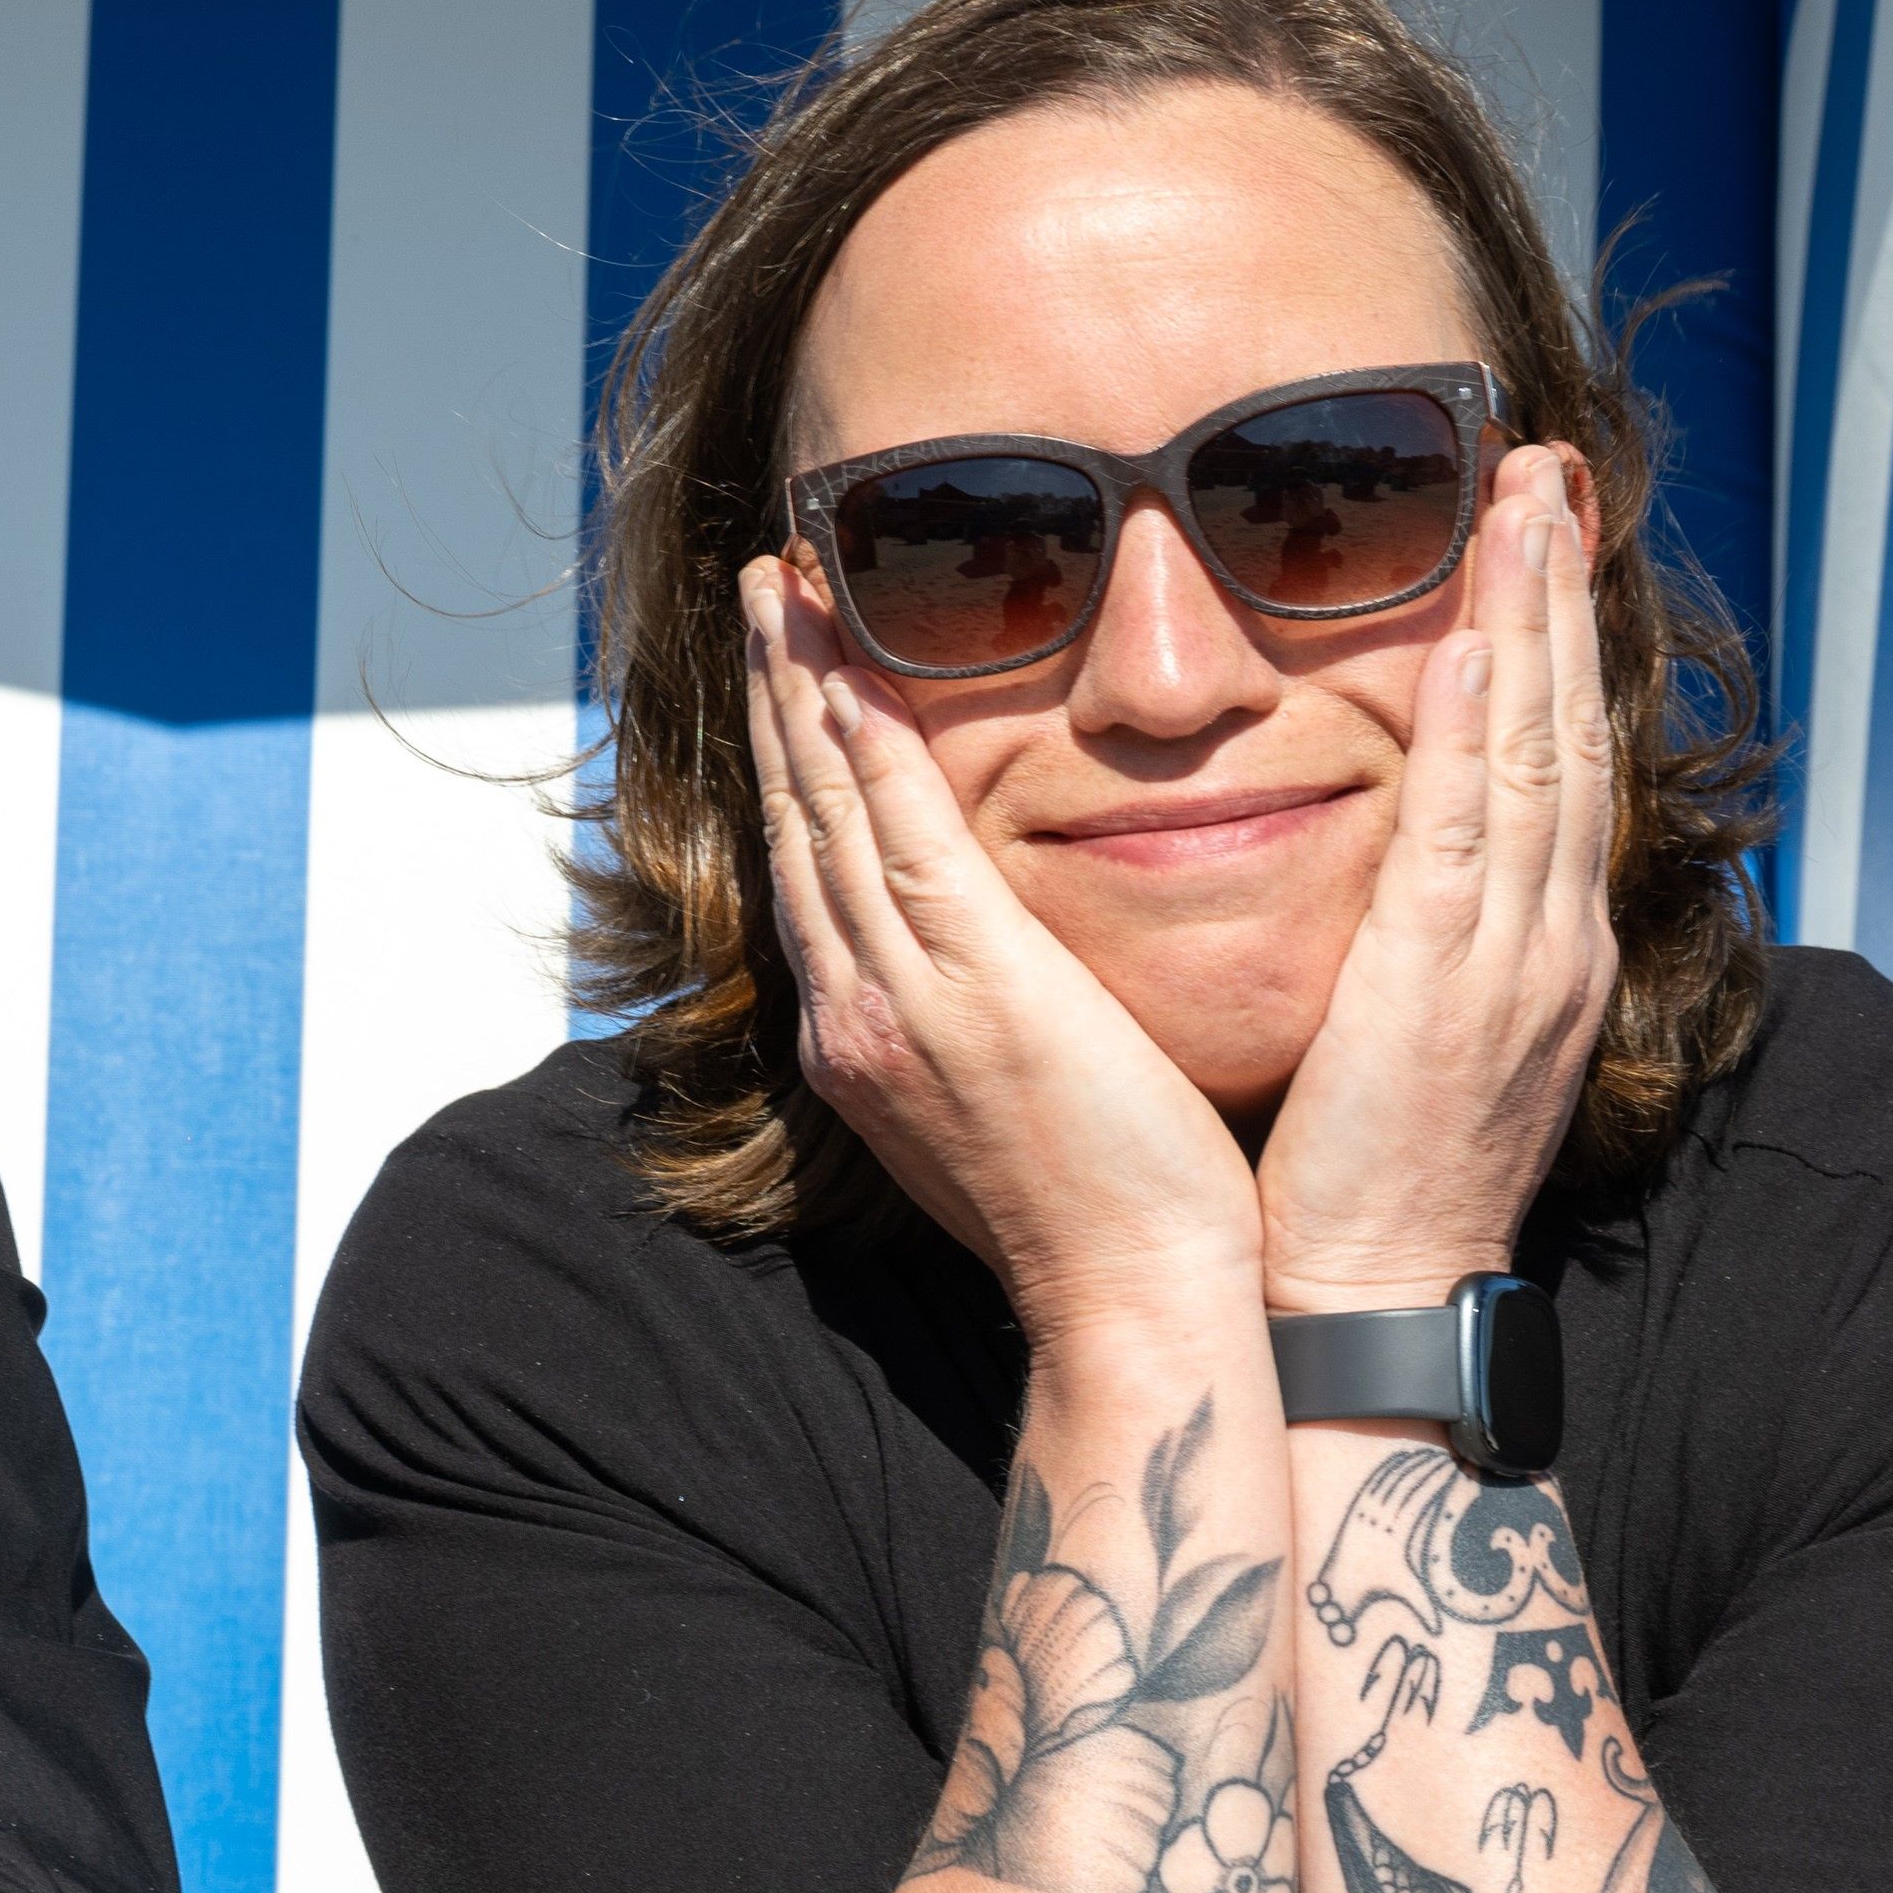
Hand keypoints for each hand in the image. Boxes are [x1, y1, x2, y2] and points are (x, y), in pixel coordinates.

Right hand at [742, 558, 1259, 1334]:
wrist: (1130, 1304)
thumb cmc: (1105, 1218)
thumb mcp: (1013, 1107)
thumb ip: (984, 1027)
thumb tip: (997, 981)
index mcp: (867, 1039)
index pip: (816, 869)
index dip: (796, 761)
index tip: (792, 669)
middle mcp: (857, 1012)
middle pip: (798, 822)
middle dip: (775, 697)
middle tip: (761, 587)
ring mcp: (902, 1000)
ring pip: (831, 813)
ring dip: (803, 690)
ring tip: (785, 590)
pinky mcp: (976, 987)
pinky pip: (904, 841)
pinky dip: (870, 755)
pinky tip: (851, 678)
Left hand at [1254, 449, 1617, 1310]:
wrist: (1376, 1302)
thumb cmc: (1365, 1180)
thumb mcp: (1407, 1032)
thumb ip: (1415, 938)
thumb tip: (1394, 866)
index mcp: (1539, 950)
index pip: (1560, 761)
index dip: (1558, 641)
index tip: (1544, 531)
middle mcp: (1548, 941)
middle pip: (1572, 730)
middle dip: (1565, 593)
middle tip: (1553, 469)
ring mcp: (1511, 964)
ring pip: (1538, 758)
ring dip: (1535, 621)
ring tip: (1529, 502)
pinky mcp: (1443, 993)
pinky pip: (1470, 841)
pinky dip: (1481, 738)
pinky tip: (1474, 648)